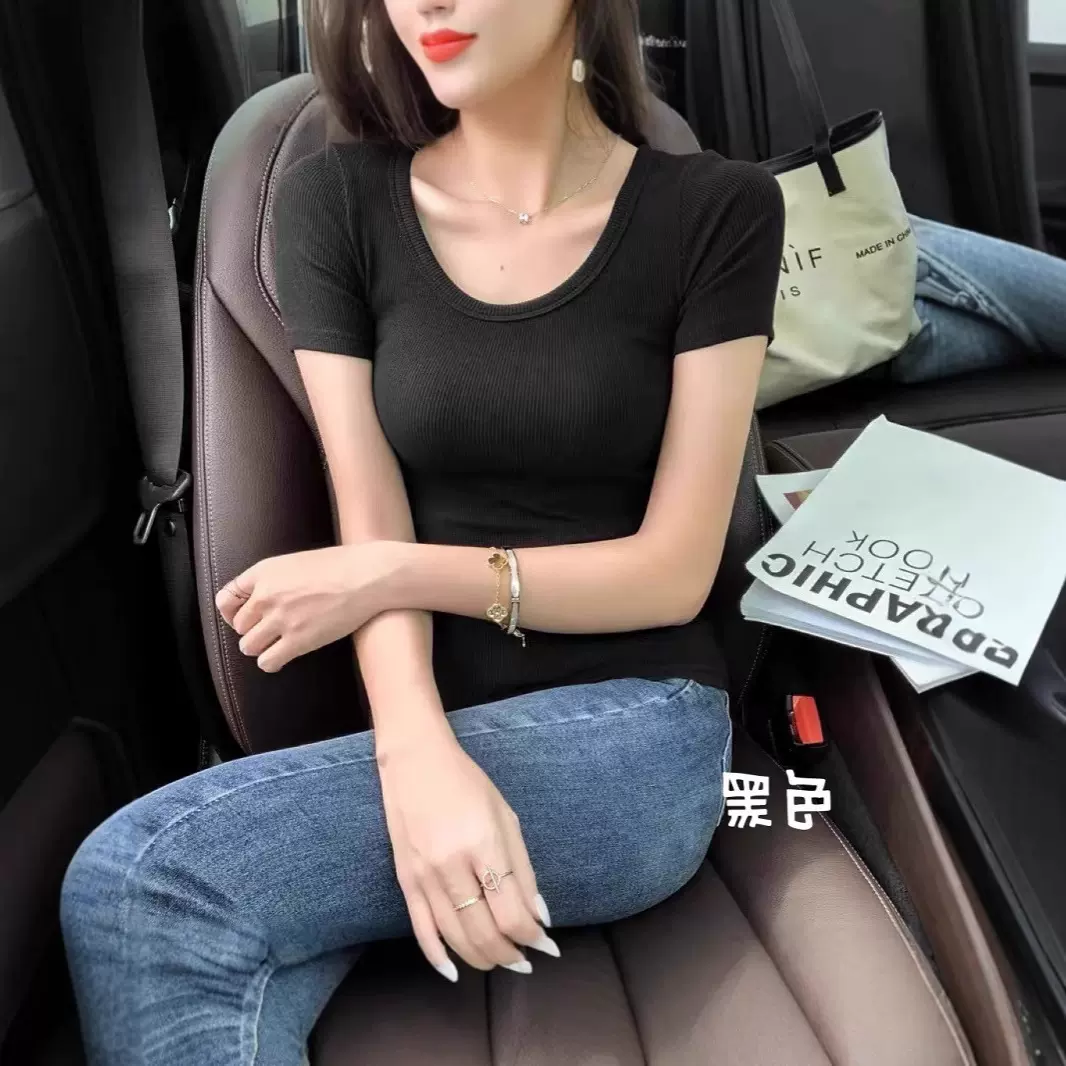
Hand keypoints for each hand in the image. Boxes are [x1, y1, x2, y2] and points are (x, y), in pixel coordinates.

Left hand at [215, 542, 398, 671]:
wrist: (368, 576)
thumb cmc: (341, 565)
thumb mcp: (296, 561)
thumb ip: (273, 579)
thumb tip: (260, 598)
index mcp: (264, 572)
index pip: (225, 599)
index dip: (230, 613)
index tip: (243, 619)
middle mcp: (266, 595)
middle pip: (239, 626)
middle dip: (253, 630)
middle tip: (271, 631)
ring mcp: (281, 619)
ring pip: (248, 647)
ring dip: (261, 648)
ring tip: (277, 644)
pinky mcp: (298, 640)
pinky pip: (267, 662)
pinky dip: (272, 662)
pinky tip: (284, 656)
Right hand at [377, 730, 557, 980]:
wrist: (414, 760)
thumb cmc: (467, 783)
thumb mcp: (506, 816)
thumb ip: (523, 868)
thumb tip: (539, 916)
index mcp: (484, 844)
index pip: (512, 912)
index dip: (532, 936)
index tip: (546, 944)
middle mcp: (453, 864)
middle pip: (485, 932)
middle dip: (510, 954)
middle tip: (526, 959)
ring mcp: (425, 875)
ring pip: (456, 938)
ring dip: (483, 958)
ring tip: (501, 961)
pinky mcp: (404, 880)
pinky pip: (421, 930)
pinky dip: (438, 957)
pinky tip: (454, 971)